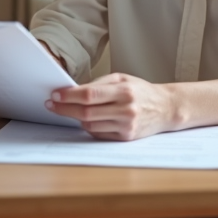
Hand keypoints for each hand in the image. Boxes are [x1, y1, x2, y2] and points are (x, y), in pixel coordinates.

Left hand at [45, 73, 174, 140]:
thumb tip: (72, 90)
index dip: (69, 96)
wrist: (166, 108)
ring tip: (69, 110)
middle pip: (86, 112)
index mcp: (124, 91)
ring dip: (75, 118)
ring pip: (90, 125)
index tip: (55, 95)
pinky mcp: (125, 138)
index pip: (89, 95)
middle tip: (51, 104)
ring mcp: (126, 126)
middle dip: (64, 109)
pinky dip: (89, 127)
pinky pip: (98, 134)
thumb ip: (99, 84)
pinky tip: (86, 120)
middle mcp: (125, 110)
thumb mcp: (122, 79)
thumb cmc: (141, 91)